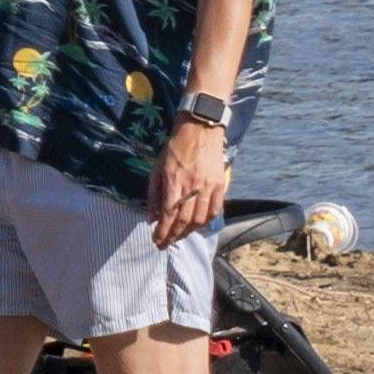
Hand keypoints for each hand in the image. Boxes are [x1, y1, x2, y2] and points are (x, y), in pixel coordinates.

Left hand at [150, 113, 232, 244]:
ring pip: (200, 219)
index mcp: (174, 181)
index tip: (156, 241)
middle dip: (173, 236)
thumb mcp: (158, 168)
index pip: (168, 215)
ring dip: (189, 232)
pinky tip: (198, 225)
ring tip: (180, 236)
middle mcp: (192, 186)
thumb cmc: (175, 148)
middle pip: (183, 221)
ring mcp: (208, 186)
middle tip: (165, 244)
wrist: (200, 129)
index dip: (162, 232)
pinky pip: (215, 210)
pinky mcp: (220, 184)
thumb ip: (154, 194)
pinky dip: (207, 222)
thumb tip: (152, 218)